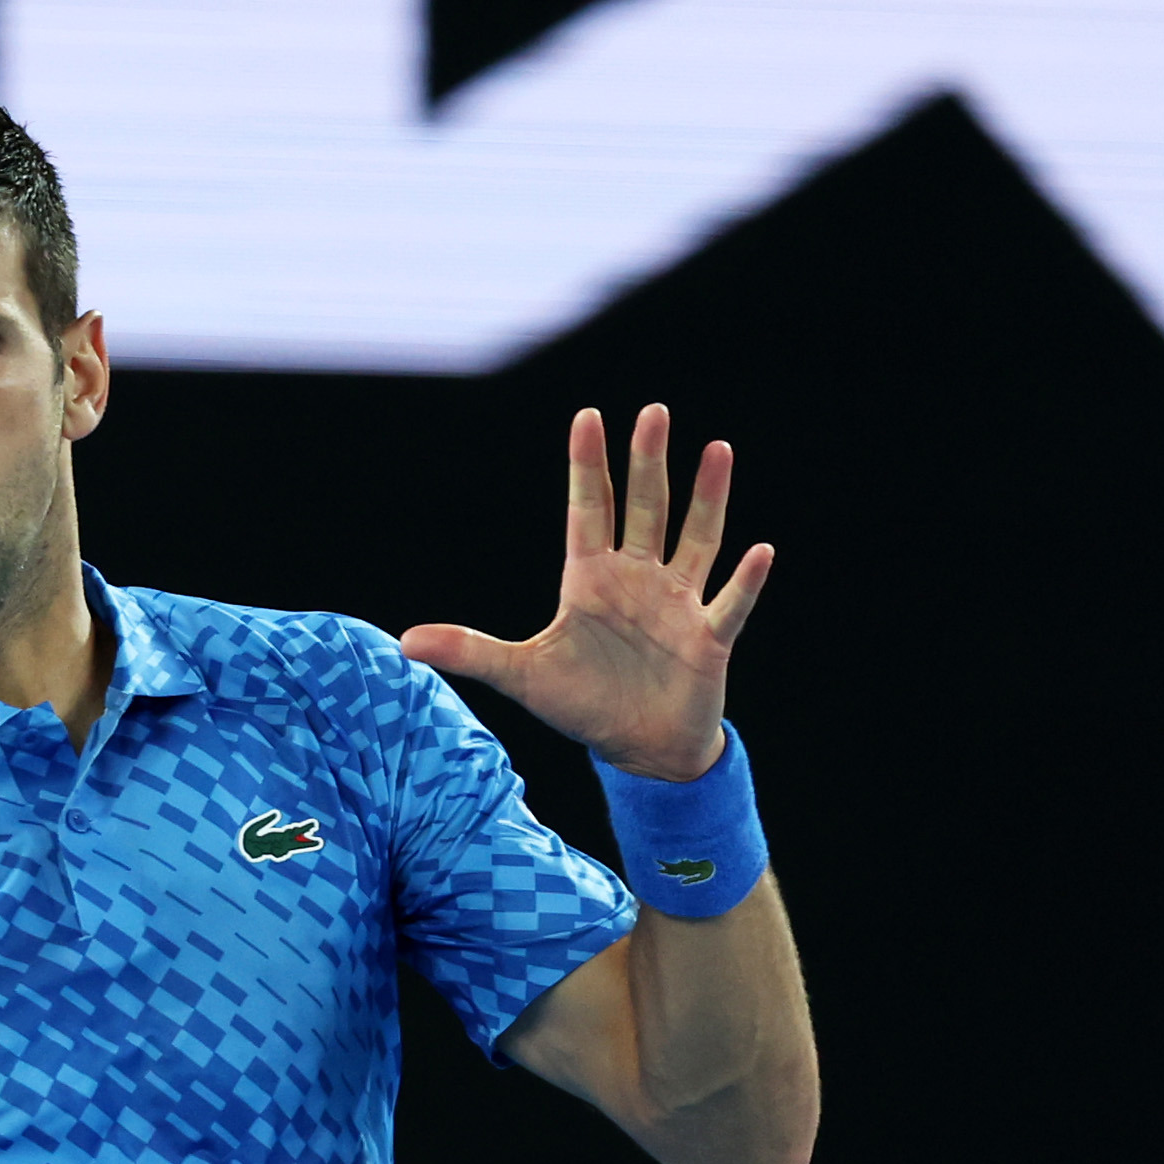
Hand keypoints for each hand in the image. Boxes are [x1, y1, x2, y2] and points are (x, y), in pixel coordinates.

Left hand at [397, 403, 770, 783]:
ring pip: (695, 539)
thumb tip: (403, 641)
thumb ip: (469, 652)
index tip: (588, 416)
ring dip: (707, 498)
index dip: (588, 466)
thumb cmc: (583, 704)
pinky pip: (730, 604)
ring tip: (717, 451)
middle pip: (643, 509)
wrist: (640, 750)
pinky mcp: (707, 638)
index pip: (589, 509)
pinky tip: (760, 550)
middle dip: (647, 462)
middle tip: (654, 412)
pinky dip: (745, 581)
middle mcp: (637, 579)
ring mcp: (676, 604)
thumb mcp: (520, 676)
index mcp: (591, 579)